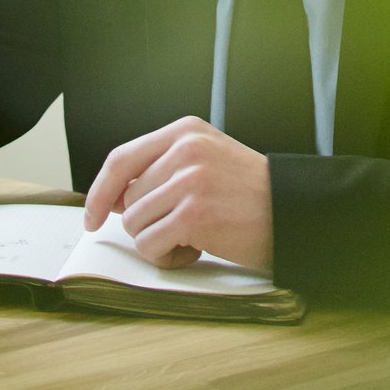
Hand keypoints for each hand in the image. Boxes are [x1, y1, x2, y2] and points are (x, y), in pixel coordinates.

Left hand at [82, 116, 273, 271]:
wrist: (298, 214)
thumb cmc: (250, 195)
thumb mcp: (205, 162)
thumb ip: (161, 169)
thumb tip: (111, 200)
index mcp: (184, 133)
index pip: (120, 159)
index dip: (99, 191)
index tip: (92, 216)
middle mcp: (185, 151)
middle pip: (127, 199)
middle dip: (147, 223)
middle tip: (183, 229)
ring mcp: (189, 182)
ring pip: (135, 224)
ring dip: (158, 241)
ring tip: (194, 238)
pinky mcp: (194, 214)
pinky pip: (150, 244)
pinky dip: (167, 256)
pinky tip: (196, 251)